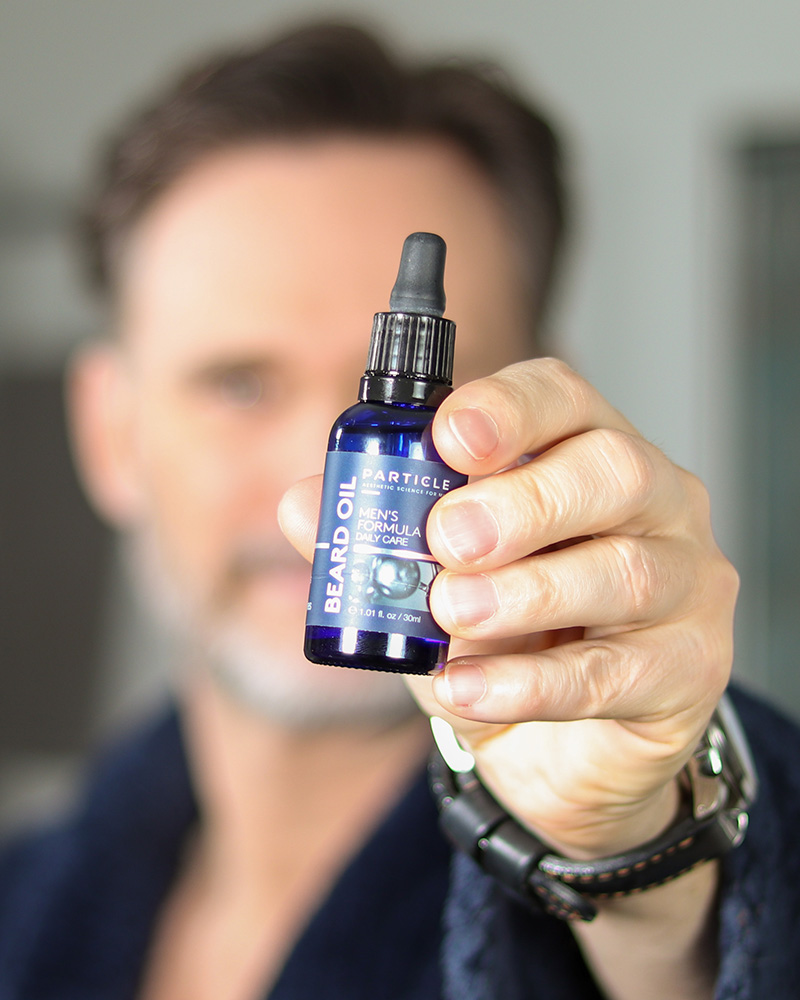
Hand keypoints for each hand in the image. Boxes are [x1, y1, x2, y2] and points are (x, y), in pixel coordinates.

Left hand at [281, 358, 737, 858]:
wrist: (561, 749)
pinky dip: (532, 683)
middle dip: (523, 501)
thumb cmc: (507, 640)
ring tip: (453, 614)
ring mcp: (687, 584)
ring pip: (623, 571)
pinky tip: (471, 689)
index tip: (448, 437)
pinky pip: (614, 673)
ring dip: (526, 592)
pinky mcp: (690, 669)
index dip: (507, 409)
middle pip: (611, 471)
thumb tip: (303, 505)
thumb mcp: (434, 582)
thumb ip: (376, 541)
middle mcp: (656, 505)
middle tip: (447, 538)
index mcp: (587, 455)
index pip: (564, 399)